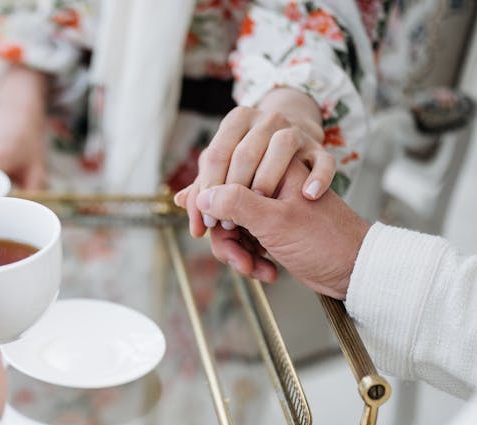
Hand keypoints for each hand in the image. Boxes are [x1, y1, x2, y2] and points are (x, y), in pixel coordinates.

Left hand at [176, 89, 333, 237]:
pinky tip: (308, 195)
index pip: (216, 154)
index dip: (207, 189)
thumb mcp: (228, 175)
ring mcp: (296, 132)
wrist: (296, 152)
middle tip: (228, 223)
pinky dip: (318, 176)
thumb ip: (205, 186)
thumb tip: (180, 201)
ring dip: (268, 177)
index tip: (206, 222)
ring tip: (261, 205)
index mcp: (237, 122)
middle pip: (245, 152)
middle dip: (233, 190)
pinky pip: (323, 160)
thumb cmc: (253, 172)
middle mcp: (266, 121)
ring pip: (283, 146)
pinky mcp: (319, 149)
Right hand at [194, 160, 368, 299]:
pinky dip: (248, 258)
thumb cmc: (325, 240)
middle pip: (222, 207)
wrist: (354, 270)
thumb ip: (235, 203)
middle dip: (225, 238)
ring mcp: (268, 209)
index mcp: (273, 169)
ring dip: (236, 253)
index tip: (208, 228)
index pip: (223, 178)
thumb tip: (199, 197)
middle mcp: (268, 186)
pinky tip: (264, 269)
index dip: (209, 205)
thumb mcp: (275, 221)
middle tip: (237, 258)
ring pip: (230, 228)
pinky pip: (243, 242)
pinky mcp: (270, 230)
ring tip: (252, 268)